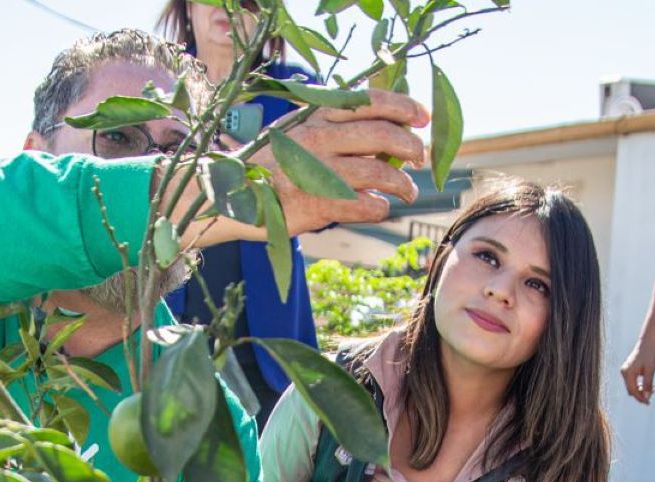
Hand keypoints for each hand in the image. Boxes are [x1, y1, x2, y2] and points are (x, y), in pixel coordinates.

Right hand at [241, 90, 428, 236]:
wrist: (231, 194)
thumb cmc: (272, 163)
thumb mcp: (297, 129)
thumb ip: (332, 122)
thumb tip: (381, 122)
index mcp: (316, 113)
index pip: (370, 100)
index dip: (403, 106)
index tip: (423, 117)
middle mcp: (319, 137)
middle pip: (382, 135)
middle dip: (410, 147)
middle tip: (419, 158)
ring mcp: (319, 171)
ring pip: (380, 173)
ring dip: (403, 183)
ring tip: (407, 190)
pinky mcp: (318, 203)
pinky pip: (365, 205)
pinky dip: (380, 207)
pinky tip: (379, 206)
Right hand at [620, 337, 654, 403]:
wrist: (648, 342)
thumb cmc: (650, 354)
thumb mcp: (650, 371)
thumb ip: (647, 384)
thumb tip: (646, 397)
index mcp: (627, 373)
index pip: (632, 391)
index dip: (640, 398)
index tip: (648, 403)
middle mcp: (624, 372)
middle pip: (631, 390)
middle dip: (640, 395)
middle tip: (651, 397)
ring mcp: (625, 370)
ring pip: (632, 386)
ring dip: (641, 390)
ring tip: (653, 389)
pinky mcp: (629, 369)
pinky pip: (633, 381)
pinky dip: (640, 384)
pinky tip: (649, 384)